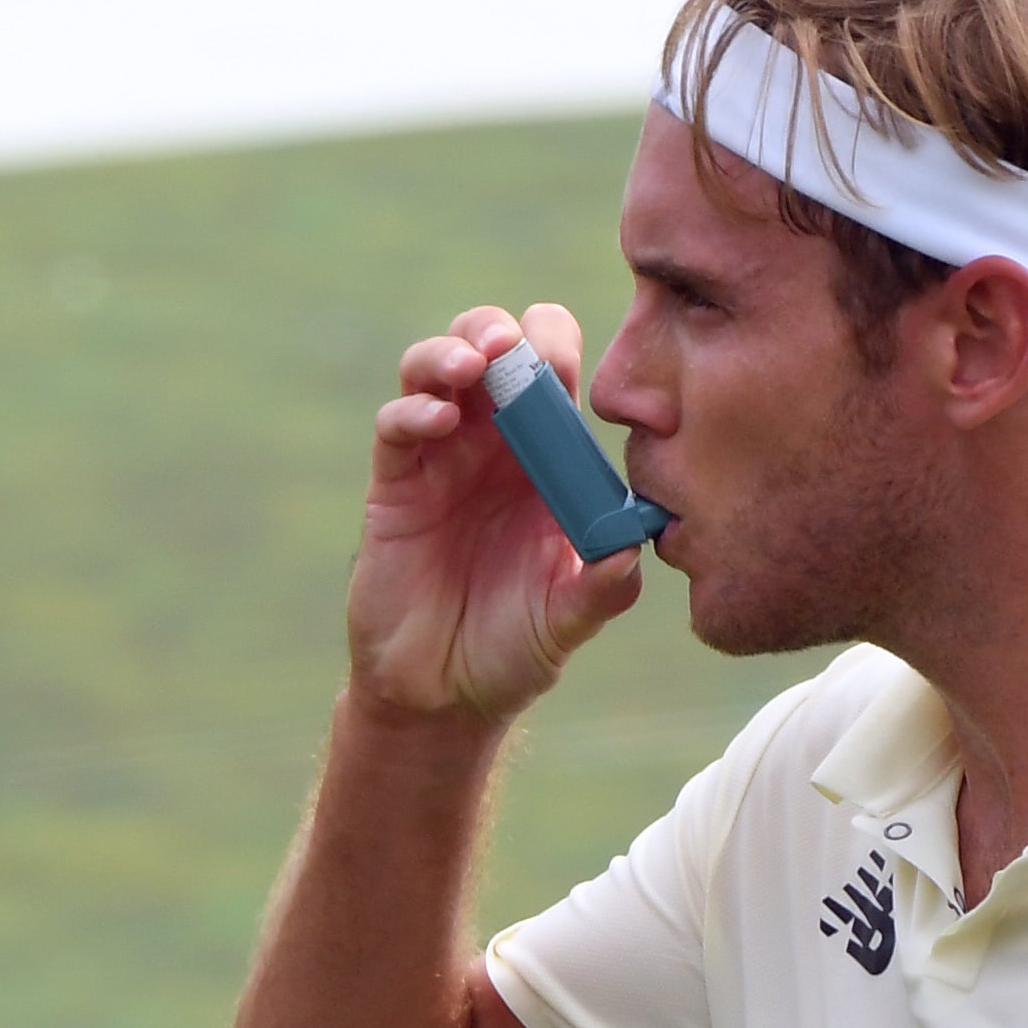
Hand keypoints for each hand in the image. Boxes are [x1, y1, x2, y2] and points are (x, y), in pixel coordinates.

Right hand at [348, 305, 642, 725]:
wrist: (443, 696)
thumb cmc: (515, 650)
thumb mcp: (569, 620)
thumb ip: (604, 587)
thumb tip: (632, 548)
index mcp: (547, 460)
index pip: (554, 373)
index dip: (557, 351)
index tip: (563, 365)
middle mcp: (493, 446)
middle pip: (490, 348)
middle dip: (501, 330)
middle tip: (511, 345)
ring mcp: (440, 460)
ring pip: (434, 369)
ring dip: (452, 351)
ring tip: (472, 365)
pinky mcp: (395, 487)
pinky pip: (397, 425)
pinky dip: (414, 409)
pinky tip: (439, 422)